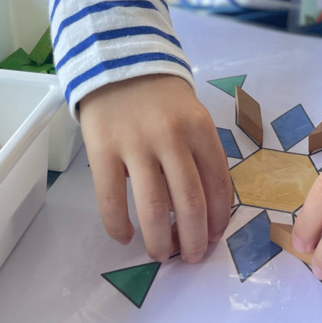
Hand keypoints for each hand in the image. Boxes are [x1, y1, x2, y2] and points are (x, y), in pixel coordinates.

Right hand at [79, 73, 232, 262]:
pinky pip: (111, 200)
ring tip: (159, 254)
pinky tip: (125, 236)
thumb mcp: (193, 119)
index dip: (218, 220)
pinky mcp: (103, 149)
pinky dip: (119, 227)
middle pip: (189, 203)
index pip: (218, 185)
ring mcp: (136, 143)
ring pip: (153, 208)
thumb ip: (199, 157)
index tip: (212, 239)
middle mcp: (172, 136)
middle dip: (192, 241)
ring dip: (158, 242)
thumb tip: (200, 216)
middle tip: (189, 258)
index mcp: (200, 129)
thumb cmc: (163, 101)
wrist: (120, 64)